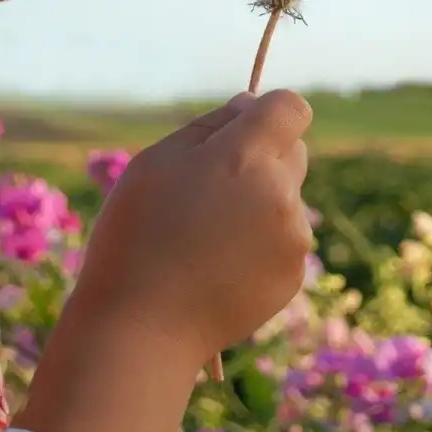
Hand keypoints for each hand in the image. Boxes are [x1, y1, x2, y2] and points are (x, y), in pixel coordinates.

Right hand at [72, 88, 313, 363]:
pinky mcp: (292, 275)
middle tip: (212, 189)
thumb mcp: (156, 162)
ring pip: (287, 200)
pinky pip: (284, 242)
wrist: (142, 326)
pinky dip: (260, 246)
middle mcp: (280, 193)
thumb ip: (210, 125)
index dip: (269, 113)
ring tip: (206, 238)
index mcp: (245, 157)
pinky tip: (218, 267)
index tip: (243, 129)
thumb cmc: (136, 235)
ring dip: (260, 205)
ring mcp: (292, 237)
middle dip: (263, 159)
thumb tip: (250, 105)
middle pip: (295, 152)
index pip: (291, 108)